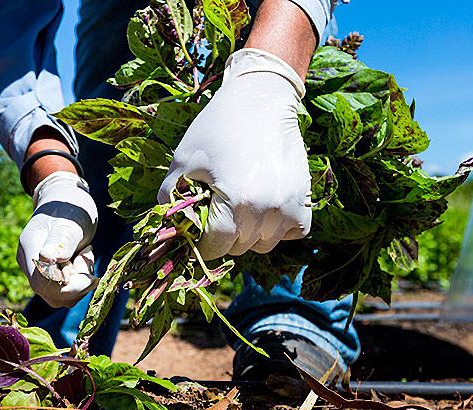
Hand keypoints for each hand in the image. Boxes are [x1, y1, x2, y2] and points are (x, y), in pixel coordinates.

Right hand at [17, 171, 98, 307]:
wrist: (66, 203)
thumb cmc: (68, 209)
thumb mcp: (69, 222)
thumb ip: (60, 241)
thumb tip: (46, 260)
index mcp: (30, 248)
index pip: (42, 284)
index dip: (68, 287)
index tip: (91, 277)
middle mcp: (30, 264)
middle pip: (53, 294)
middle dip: (78, 282)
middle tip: (86, 252)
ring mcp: (39, 272)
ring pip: (62, 296)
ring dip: (81, 279)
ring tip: (84, 251)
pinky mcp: (51, 276)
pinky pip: (68, 290)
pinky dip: (81, 278)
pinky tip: (82, 256)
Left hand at [158, 48, 311, 259]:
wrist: (263, 99)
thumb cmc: (218, 127)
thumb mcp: (183, 159)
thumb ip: (170, 196)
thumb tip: (167, 227)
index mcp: (235, 202)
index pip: (214, 247)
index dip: (201, 242)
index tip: (198, 230)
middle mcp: (266, 212)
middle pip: (237, 248)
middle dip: (224, 235)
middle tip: (219, 208)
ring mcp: (289, 209)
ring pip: (264, 244)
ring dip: (250, 233)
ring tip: (242, 204)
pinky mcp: (305, 203)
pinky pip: (291, 233)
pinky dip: (279, 228)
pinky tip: (267, 206)